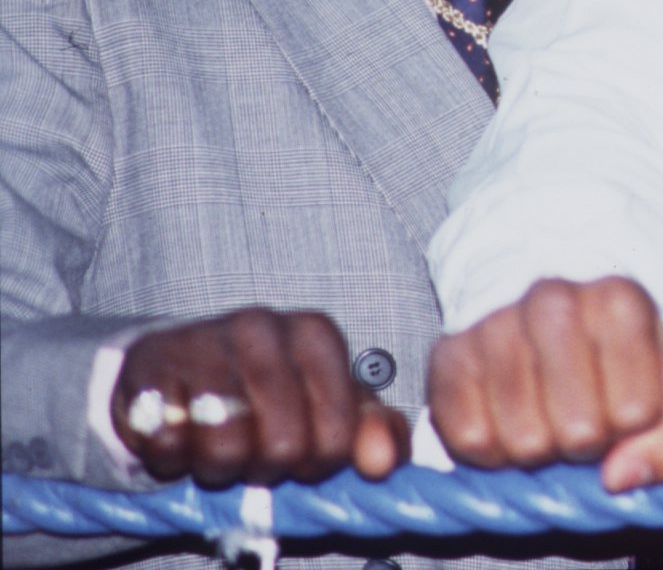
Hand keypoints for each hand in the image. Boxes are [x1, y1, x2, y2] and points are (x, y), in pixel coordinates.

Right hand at [110, 309, 406, 487]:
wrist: (178, 368)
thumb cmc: (267, 393)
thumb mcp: (330, 406)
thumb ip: (372, 433)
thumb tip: (382, 464)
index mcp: (316, 334)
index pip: (338, 436)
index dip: (317, 464)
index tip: (302, 453)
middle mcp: (262, 327)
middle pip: (283, 447)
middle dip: (267, 468)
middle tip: (254, 452)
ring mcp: (201, 341)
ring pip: (225, 449)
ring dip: (219, 467)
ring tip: (217, 443)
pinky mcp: (148, 367)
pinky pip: (168, 446)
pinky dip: (173, 457)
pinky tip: (180, 433)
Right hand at [429, 276, 662, 487]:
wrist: (556, 329)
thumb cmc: (622, 367)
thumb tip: (619, 478)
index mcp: (621, 302)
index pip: (636, 412)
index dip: (632, 429)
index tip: (626, 408)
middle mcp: (555, 301)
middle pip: (579, 431)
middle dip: (586, 445)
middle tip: (584, 420)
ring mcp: (496, 323)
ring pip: (525, 439)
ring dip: (540, 451)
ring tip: (549, 420)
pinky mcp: (449, 355)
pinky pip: (470, 439)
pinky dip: (492, 452)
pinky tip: (509, 422)